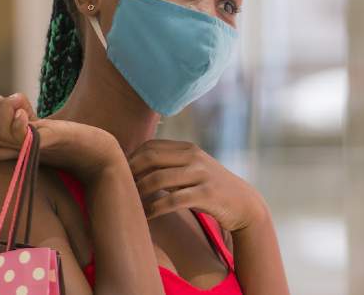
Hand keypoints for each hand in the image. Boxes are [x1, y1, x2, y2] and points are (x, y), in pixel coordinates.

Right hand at [0, 93, 123, 181]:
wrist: (98, 154)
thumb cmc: (69, 141)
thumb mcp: (35, 128)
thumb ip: (12, 121)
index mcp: (8, 146)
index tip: (10, 107)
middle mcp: (13, 152)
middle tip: (16, 106)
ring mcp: (26, 150)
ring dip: (5, 111)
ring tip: (24, 110)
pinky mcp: (45, 145)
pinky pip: (19, 137)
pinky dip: (18, 123)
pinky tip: (28, 116)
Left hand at [129, 140, 266, 231]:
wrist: (244, 203)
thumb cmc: (211, 188)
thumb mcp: (194, 169)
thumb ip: (171, 164)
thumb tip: (135, 165)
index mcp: (188, 148)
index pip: (150, 146)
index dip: (131, 159)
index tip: (120, 175)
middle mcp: (194, 157)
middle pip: (150, 158)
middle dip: (130, 173)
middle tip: (119, 189)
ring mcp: (201, 174)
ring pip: (159, 179)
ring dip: (139, 192)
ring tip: (129, 204)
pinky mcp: (206, 194)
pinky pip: (173, 200)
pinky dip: (154, 209)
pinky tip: (146, 217)